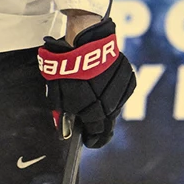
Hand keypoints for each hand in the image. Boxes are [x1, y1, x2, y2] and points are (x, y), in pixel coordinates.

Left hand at [38, 19, 136, 148]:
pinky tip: (107, 94)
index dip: (94, 139)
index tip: (90, 142)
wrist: (85, 40)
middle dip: (101, 128)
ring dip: (108, 110)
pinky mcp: (128, 76)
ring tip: (98, 109)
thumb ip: (60, 110)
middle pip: (108, 121)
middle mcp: (108, 101)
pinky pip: (123, 93)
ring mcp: (120, 89)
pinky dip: (116, 96)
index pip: (96, 131)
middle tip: (96, 133)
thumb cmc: (66, 65)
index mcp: (90, 107)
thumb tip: (60, 127)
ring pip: (116, 107)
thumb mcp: (56, 90)